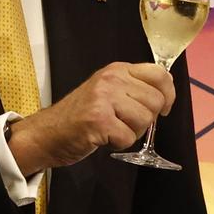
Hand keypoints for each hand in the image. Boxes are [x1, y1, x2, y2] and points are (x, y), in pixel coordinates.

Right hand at [7, 62, 173, 173]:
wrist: (46, 133)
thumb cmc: (79, 116)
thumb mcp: (107, 91)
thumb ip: (133, 89)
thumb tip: (165, 98)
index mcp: (117, 70)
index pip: (160, 74)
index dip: (168, 94)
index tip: (164, 109)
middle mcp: (111, 79)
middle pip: (156, 101)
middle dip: (146, 119)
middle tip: (124, 123)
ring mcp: (104, 98)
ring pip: (145, 120)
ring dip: (132, 132)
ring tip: (112, 129)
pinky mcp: (99, 120)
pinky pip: (128, 138)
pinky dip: (119, 144)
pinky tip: (104, 138)